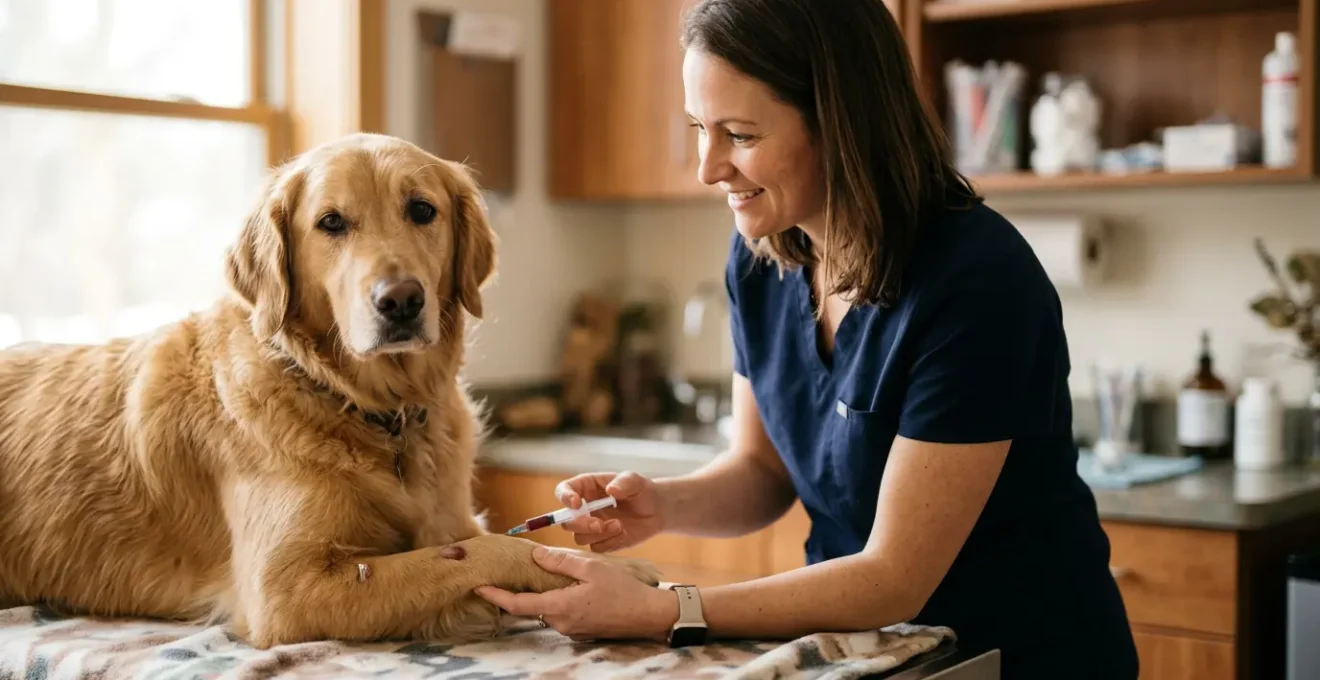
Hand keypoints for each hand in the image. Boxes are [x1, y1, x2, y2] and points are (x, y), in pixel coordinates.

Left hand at [474, 546, 677, 641]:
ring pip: (546, 608)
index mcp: (559, 607)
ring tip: (543, 572)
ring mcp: (570, 629)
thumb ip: (561, 562)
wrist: (649, 615)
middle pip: (530, 606)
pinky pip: (560, 613)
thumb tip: (536, 554)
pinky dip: (556, 599)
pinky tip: (566, 586)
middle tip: (509, 571)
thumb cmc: (623, 590)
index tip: (478, 588)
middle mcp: (560, 623)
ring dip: (541, 593)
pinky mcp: (580, 630)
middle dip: (519, 590)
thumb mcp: (591, 568)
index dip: (495, 596)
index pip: (517, 604)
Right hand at [554, 470, 664, 551]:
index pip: (563, 491)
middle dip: (581, 524)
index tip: (576, 503)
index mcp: (586, 488)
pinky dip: (609, 543)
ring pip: (579, 538)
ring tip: (619, 525)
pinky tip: (623, 534)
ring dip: (597, 535)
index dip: (565, 497)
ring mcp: (591, 527)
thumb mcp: (635, 481)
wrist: (656, 511)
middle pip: (567, 521)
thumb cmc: (642, 490)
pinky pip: (596, 548)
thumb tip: (611, 490)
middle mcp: (584, 508)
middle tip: (599, 524)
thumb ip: (624, 483)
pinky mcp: (601, 541)